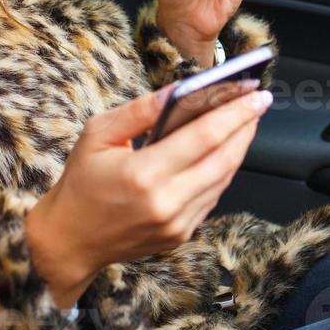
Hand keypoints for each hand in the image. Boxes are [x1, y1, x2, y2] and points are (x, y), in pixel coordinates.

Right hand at [24, 81, 273, 309]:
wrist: (70, 240)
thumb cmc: (81, 182)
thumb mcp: (98, 134)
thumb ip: (140, 110)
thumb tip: (179, 88)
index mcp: (144, 174)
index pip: (205, 136)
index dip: (235, 112)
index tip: (254, 92)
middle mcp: (167, 202)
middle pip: (224, 158)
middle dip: (246, 126)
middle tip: (259, 101)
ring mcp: (178, 223)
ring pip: (224, 179)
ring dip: (239, 147)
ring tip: (246, 121)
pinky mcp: (182, 234)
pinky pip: (212, 197)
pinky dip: (223, 171)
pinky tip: (225, 150)